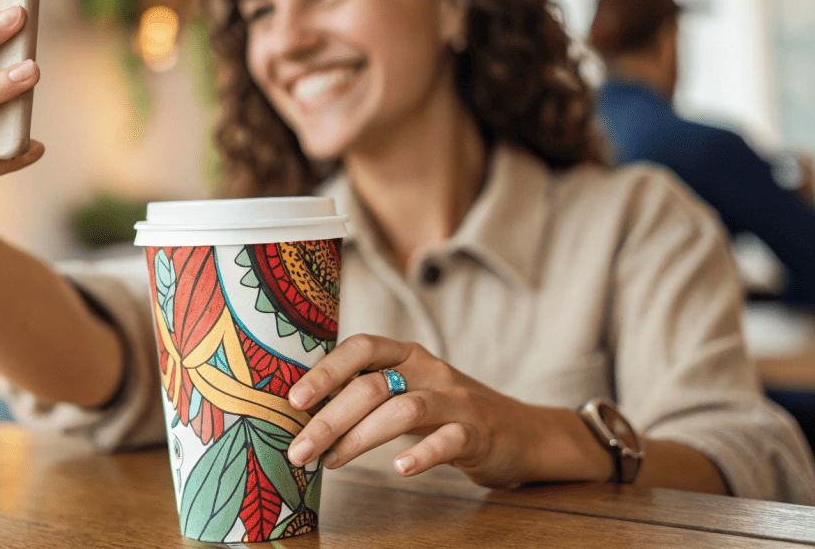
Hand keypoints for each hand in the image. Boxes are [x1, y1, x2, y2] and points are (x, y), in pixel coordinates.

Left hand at [283, 334, 551, 486]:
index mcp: (407, 355)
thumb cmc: (447, 413)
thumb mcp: (408, 391)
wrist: (520, 432)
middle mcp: (430, 370)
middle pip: (372, 386)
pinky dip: (422, 453)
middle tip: (298, 450)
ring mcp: (456, 400)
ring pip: (403, 410)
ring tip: (332, 462)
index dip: (326, 370)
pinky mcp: (479, 432)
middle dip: (329, 419)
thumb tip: (304, 412)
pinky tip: (399, 468)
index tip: (294, 400)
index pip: (361, 347)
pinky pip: (448, 439)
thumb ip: (367, 394)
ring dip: (359, 438)